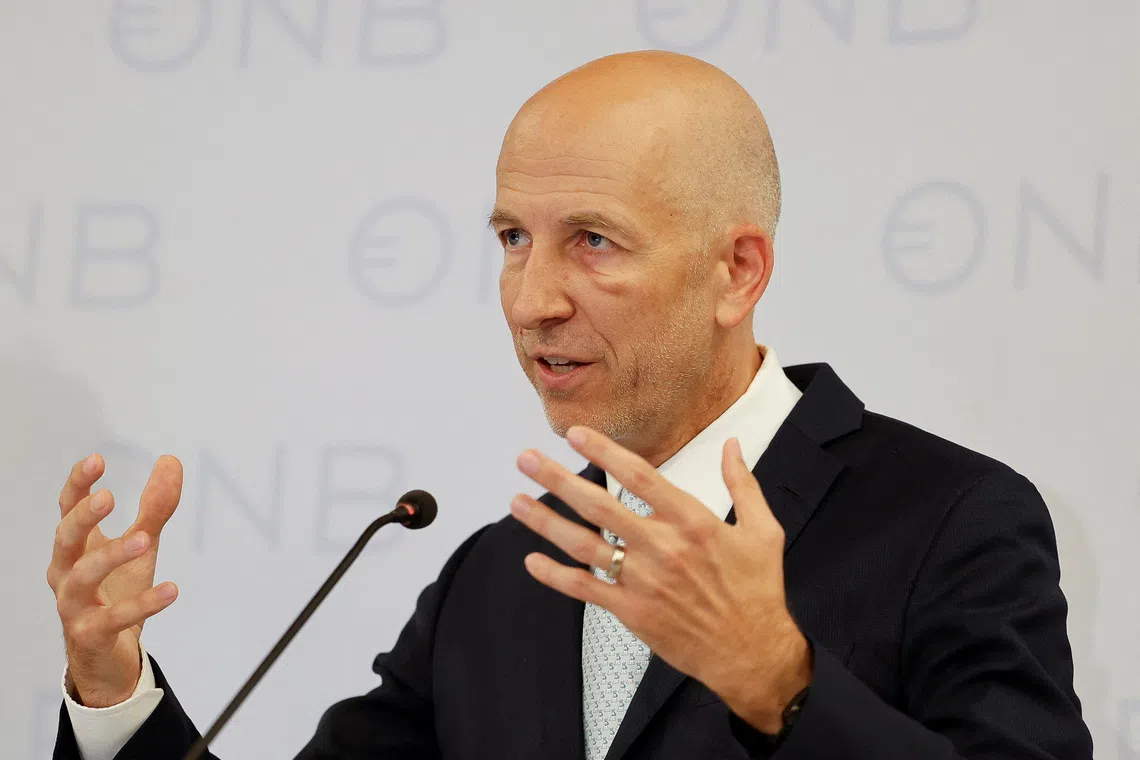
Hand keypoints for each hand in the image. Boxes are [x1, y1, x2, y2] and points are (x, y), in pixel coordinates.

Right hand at [45, 453, 183, 707]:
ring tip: (144, 540)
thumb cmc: (117, 592)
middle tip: (108, 498)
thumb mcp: (141, 545)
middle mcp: (66, 574)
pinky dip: (143, 603)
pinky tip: (171, 589)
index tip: (97, 460)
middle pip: (66, 540)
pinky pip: (115, 618)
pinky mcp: (92, 634)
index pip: (68, 510)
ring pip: (82, 578)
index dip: (78, 485)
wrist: (110, 656)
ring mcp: (75, 606)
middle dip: (83, 517)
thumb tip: (170, 460)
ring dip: (111, 556)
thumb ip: (155, 507)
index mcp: (76, 548)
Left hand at [509, 427, 811, 732]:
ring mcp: (643, 581)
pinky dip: (555, 576)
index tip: (576, 434)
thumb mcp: (763, 531)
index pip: (639, 477)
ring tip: (516, 501)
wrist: (751, 653)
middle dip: (558, 479)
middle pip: (599, 506)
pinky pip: (585, 589)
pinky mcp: (632, 611)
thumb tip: (732, 445)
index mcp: (693, 522)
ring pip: (583, 546)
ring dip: (545, 522)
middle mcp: (662, 548)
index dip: (604, 453)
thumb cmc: (757, 591)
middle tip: (527, 459)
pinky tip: (532, 560)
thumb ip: (743, 484)